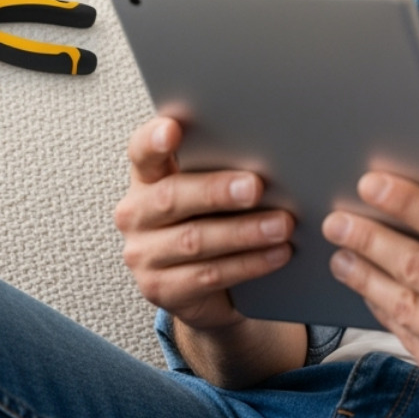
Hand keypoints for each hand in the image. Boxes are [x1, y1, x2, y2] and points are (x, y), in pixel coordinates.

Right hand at [113, 116, 293, 331]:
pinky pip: (208, 275)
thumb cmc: (213, 220)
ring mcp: (143, 254)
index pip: (141, 151)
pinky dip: (249, 264)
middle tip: (255, 186)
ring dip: (244, 232)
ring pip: (194, 240)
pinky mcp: (161, 289)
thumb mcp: (210, 192)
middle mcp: (136, 214)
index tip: (173, 129)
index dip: (154, 140)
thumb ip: (223, 168)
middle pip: (171, 197)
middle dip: (216, 191)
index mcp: (146, 178)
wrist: (207, 289)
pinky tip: (277, 254)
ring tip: (282, 225)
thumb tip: (271, 154)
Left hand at [321, 169, 418, 417]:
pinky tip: (370, 292)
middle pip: (414, 265)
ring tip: (341, 254)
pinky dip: (384, 312)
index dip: (406, 201)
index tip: (372, 183)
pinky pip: (408, 340)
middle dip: (368, 237)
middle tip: (338, 219)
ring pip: (402, 305)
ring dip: (364, 276)